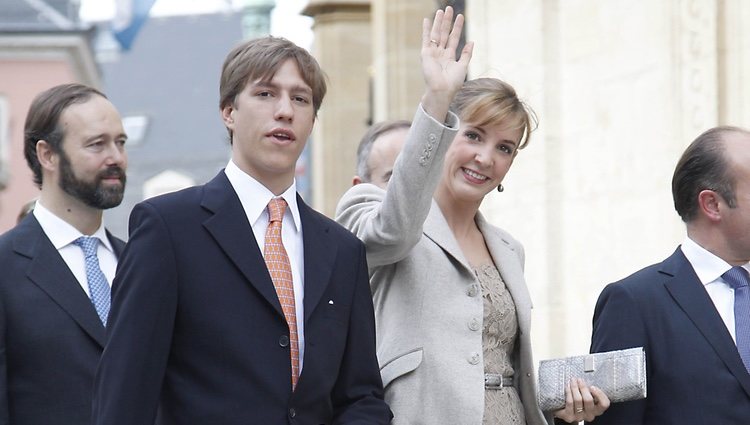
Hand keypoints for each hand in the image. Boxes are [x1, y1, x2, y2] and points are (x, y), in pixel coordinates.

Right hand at [420, 6, 473, 120]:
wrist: (442, 90)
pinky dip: (426, 30)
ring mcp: (433, 53)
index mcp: (449, 56)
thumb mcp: (463, 66)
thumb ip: (466, 54)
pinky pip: (426, 39)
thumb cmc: (453, 82)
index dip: (457, 27)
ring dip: (439, 22)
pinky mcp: (426, 53)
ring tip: (442, 11)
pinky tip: (427, 20)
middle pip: (445, 33)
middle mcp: (440, 53)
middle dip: (447, 21)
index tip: (461, 16)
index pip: (454, 38)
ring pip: (437, 34)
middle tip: (450, 8)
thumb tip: (471, 42)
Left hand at [553, 378, 610, 422]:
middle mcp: (589, 415)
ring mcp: (579, 417)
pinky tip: (567, 387)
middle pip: (588, 400)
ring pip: (578, 400)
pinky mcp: (569, 417)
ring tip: (572, 381)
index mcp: (597, 410)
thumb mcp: (586, 394)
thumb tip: (590, 375)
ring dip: (574, 388)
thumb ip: (590, 390)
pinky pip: (570, 402)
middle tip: (579, 380)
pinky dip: (568, 392)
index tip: (592, 386)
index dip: (600, 395)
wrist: (563, 409)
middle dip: (583, 387)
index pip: (604, 404)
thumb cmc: (578, 399)